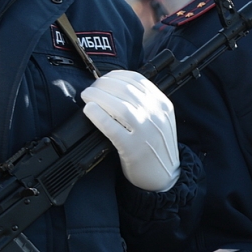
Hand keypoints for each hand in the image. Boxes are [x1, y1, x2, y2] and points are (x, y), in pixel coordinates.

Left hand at [82, 69, 179, 192]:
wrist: (164, 176)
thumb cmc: (156, 146)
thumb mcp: (160, 119)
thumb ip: (145, 103)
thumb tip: (114, 87)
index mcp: (163, 104)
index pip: (137, 80)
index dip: (116, 76)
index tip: (103, 79)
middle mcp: (156, 115)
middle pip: (125, 90)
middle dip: (103, 85)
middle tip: (90, 89)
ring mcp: (145, 132)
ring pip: (119, 106)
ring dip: (98, 96)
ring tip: (87, 96)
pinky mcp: (133, 148)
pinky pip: (112, 128)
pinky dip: (99, 116)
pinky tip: (90, 110)